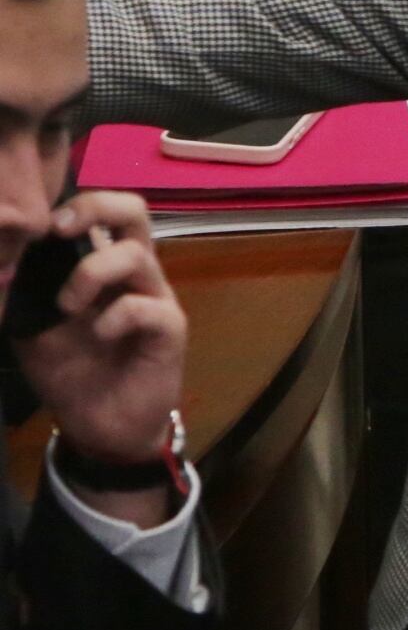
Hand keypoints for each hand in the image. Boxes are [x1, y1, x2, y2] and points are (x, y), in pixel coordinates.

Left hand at [16, 191, 186, 525]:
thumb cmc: (69, 372)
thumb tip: (7, 262)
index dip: (75, 204)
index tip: (39, 227)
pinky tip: (99, 337)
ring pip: (136, 255)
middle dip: (96, 208)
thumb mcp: (30, 328)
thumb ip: (23, 294)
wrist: (99, 425)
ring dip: (91, 273)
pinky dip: (114, 317)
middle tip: (61, 230)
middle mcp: (133, 274)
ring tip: (67, 307)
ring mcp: (154, 299)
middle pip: (135, 211)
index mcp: (102, 266)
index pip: (103, 212)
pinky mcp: (169, 330)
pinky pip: (146, 308)